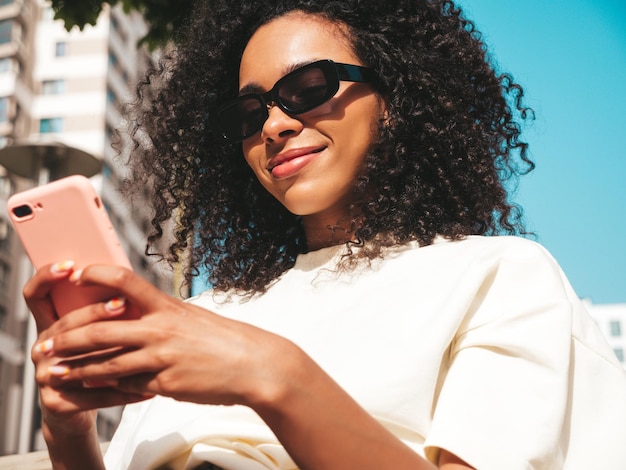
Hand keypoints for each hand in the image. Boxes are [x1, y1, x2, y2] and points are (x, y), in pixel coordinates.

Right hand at [25, 262, 150, 436]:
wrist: (77, 410)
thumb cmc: (96, 363)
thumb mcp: (97, 335)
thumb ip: (105, 313)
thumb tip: (133, 288)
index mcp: (51, 324)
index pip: (37, 294)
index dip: (47, 276)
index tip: (71, 265)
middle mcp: (42, 346)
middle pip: (65, 323)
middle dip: (94, 312)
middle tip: (122, 303)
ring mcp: (44, 375)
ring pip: (78, 358)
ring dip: (111, 352)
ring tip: (140, 346)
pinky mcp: (54, 402)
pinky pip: (93, 394)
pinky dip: (123, 392)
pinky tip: (147, 389)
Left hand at [32, 264, 295, 407]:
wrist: (254, 365)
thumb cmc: (225, 339)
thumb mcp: (192, 317)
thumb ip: (161, 318)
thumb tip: (135, 319)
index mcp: (167, 306)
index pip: (123, 281)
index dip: (96, 273)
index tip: (76, 273)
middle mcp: (160, 330)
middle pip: (100, 330)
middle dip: (67, 338)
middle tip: (46, 344)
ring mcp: (161, 358)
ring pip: (105, 364)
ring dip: (76, 370)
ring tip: (56, 373)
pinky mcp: (165, 384)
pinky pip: (128, 387)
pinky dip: (109, 388)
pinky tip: (94, 389)